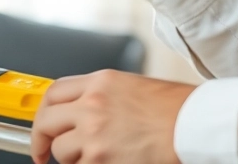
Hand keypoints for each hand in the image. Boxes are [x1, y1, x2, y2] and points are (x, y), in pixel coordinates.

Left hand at [30, 70, 194, 163]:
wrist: (195, 124)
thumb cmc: (176, 107)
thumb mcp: (132, 87)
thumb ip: (102, 96)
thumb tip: (80, 112)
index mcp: (101, 82)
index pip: (54, 93)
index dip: (43, 113)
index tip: (43, 126)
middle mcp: (93, 105)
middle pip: (46, 121)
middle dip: (41, 140)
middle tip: (44, 153)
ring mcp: (94, 134)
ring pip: (62, 151)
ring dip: (73, 158)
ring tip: (97, 155)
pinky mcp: (101, 159)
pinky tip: (110, 161)